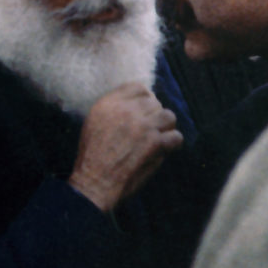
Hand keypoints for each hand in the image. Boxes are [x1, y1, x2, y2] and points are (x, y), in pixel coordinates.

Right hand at [68, 83, 182, 211]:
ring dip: (165, 126)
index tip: (142, 110)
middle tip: (148, 129)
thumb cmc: (92, 155)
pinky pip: (176, 136)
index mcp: (108, 103)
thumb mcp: (93, 123)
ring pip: (168, 116)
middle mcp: (127, 110)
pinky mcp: (156, 143)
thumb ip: (114, 110)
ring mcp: (144, 126)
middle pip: (154, 102)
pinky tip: (163, 149)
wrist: (95, 180)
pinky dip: (172, 143)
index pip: (137, 87)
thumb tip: (138, 106)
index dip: (144, 98)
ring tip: (158, 136)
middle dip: (153, 115)